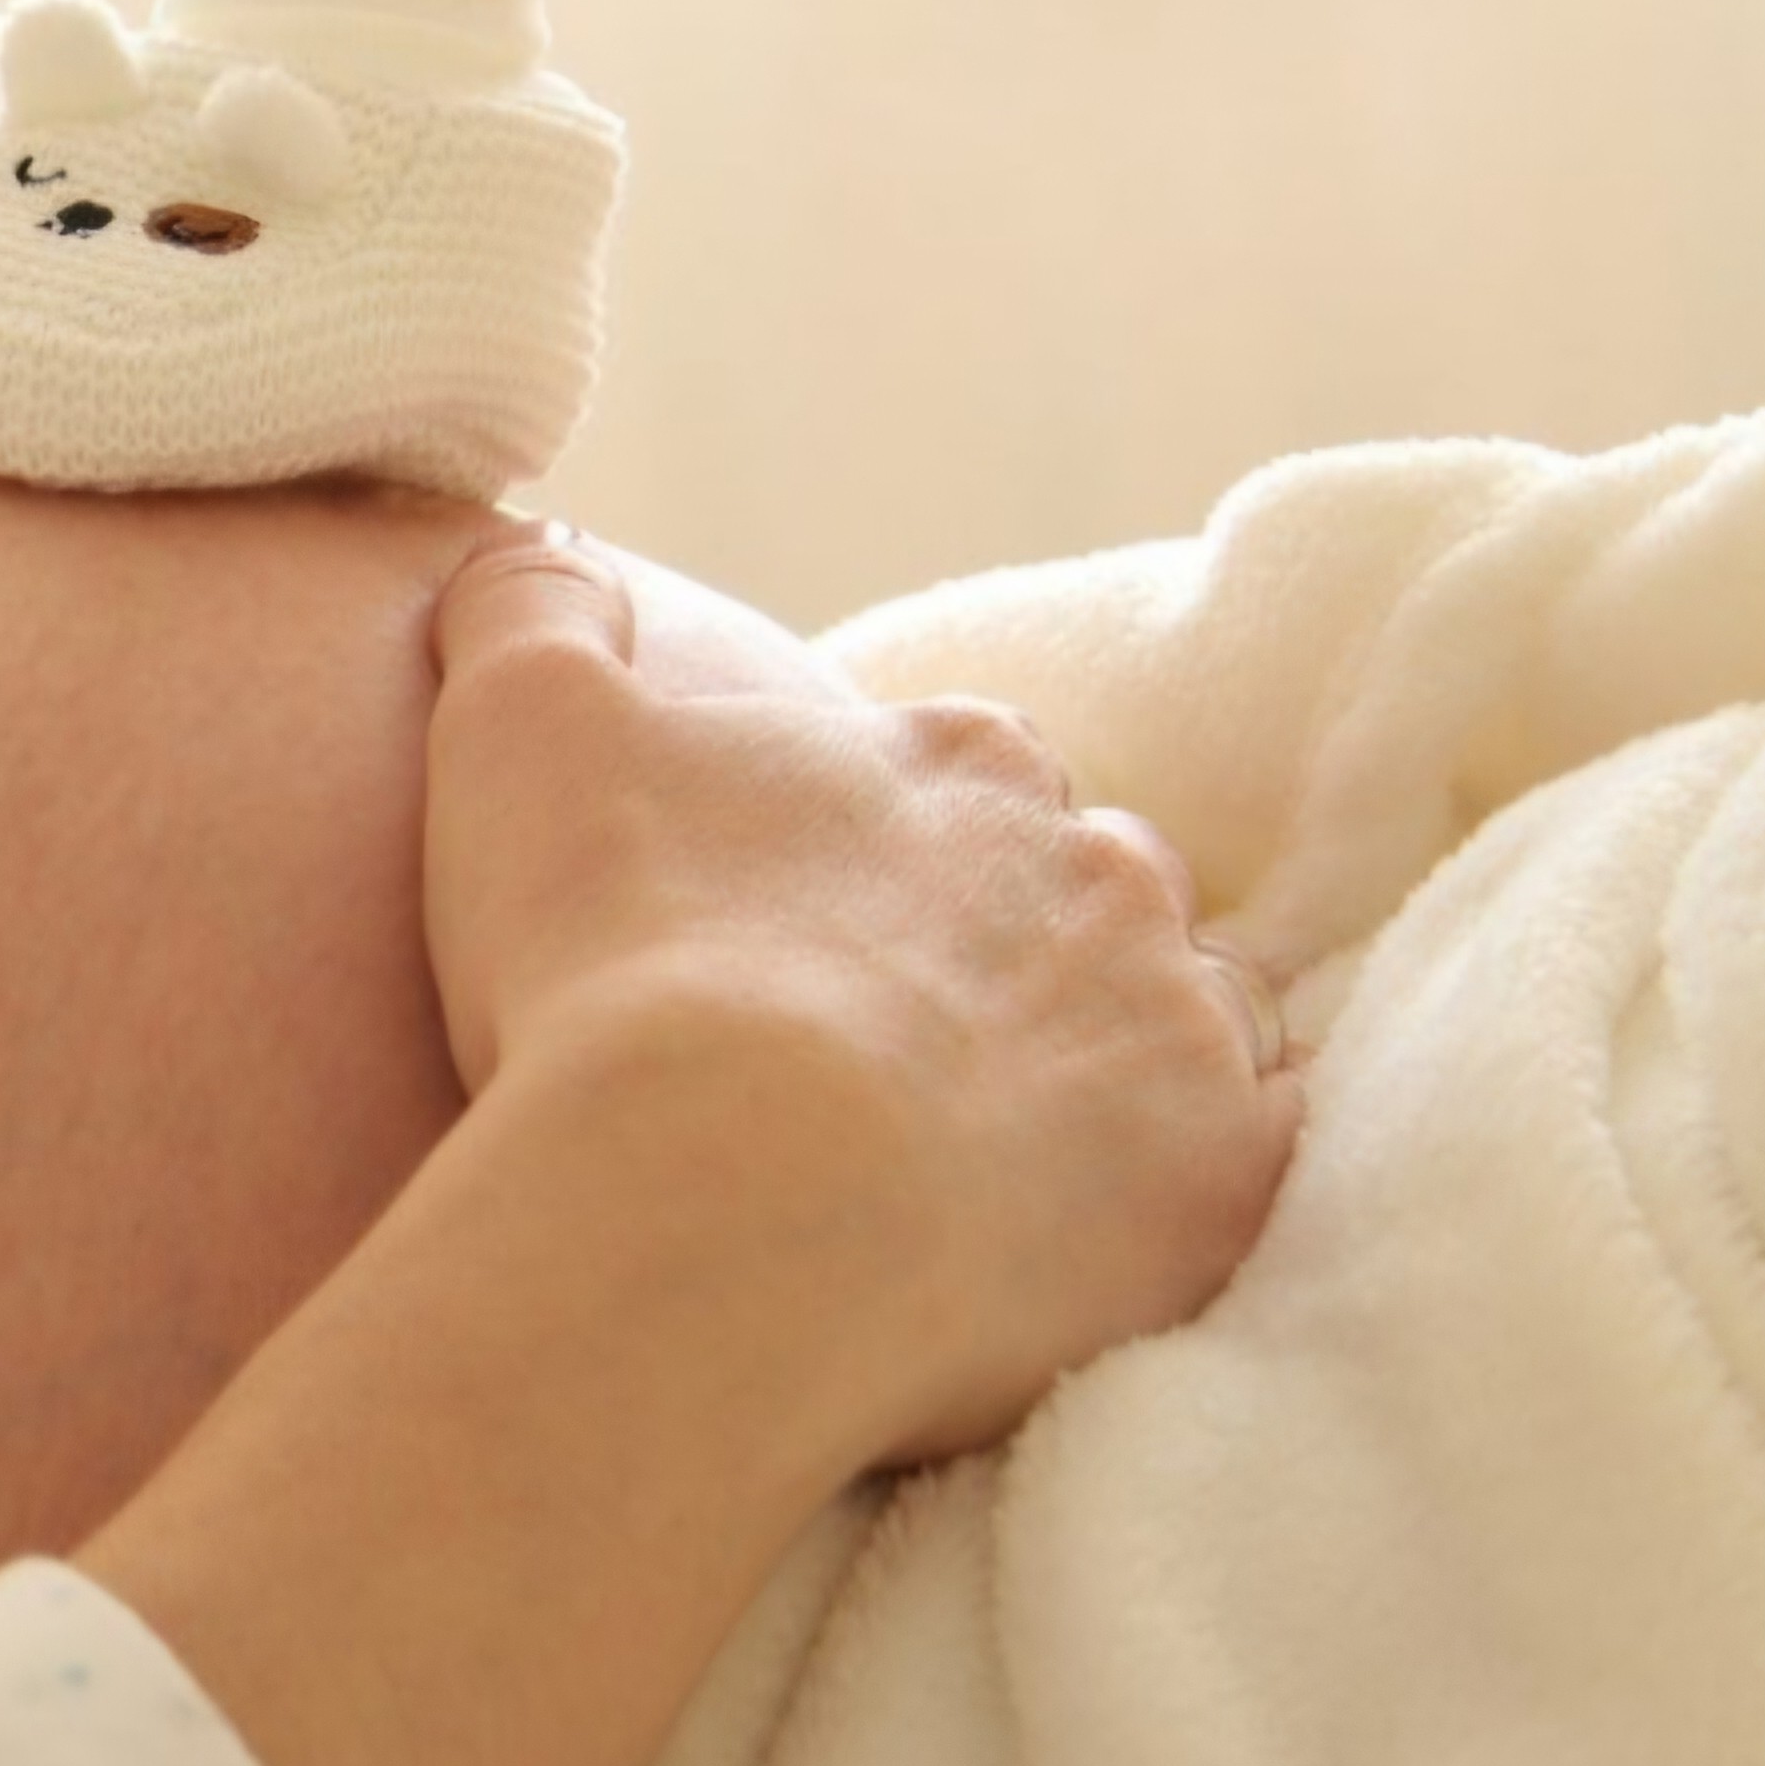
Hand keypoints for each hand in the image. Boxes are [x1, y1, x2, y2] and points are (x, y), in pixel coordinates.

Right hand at [419, 521, 1305, 1469]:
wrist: (729, 1210)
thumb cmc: (617, 964)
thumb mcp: (522, 731)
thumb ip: (536, 608)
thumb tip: (541, 541)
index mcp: (953, 758)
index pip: (951, 771)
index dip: (874, 849)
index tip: (798, 928)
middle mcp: (1098, 865)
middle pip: (1073, 890)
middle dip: (1001, 950)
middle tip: (877, 1051)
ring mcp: (1177, 1023)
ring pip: (1174, 1014)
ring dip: (1098, 1058)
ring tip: (977, 1149)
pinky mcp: (1222, 1179)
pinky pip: (1242, 1156)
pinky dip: (1177, 1175)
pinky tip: (1078, 1224)